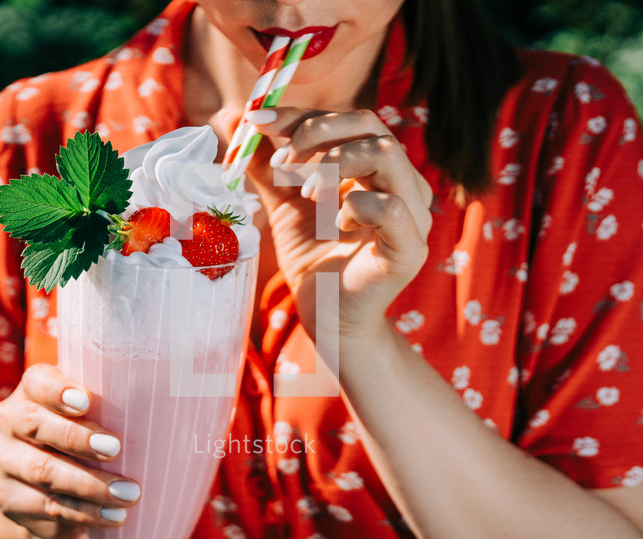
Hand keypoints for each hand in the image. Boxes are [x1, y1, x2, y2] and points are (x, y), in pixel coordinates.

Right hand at [0, 364, 139, 538]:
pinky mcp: (8, 500)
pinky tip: (114, 517)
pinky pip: (48, 508)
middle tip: (116, 449)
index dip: (58, 390)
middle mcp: (8, 421)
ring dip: (90, 485)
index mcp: (31, 391)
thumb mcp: (95, 416)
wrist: (42, 489)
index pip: (37, 381)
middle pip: (35, 425)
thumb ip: (118, 404)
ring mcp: (2, 463)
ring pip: (44, 472)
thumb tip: (186, 394)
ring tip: (130, 493)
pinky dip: (86, 514)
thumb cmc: (86, 437)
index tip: (86, 400)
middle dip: (77, 438)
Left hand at [243, 107, 433, 339]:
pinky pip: (389, 209)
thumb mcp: (282, 203)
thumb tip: (232, 118)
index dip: (301, 115)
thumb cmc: (313, 259)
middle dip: (317, 132)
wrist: (328, 318)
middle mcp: (400, 183)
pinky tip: (334, 224)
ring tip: (308, 193)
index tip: (257, 120)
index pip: (347, 120)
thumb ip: (265, 163)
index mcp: (375, 167)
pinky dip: (354, 207)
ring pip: (387, 156)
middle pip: (371, 126)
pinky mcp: (409, 249)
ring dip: (335, 164)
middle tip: (283, 161)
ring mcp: (411, 215)